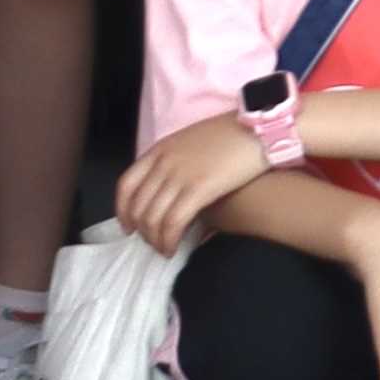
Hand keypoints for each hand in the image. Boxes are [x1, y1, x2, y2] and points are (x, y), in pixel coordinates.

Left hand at [114, 110, 266, 251]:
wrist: (256, 129)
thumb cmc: (229, 137)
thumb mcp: (190, 143)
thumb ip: (175, 163)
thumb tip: (170, 189)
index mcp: (159, 149)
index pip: (126, 184)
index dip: (123, 211)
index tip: (129, 227)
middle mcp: (163, 162)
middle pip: (137, 205)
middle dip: (141, 231)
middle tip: (152, 244)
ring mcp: (179, 174)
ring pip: (152, 218)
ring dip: (155, 240)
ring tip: (164, 250)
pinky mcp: (198, 188)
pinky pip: (172, 222)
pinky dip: (168, 240)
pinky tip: (174, 249)